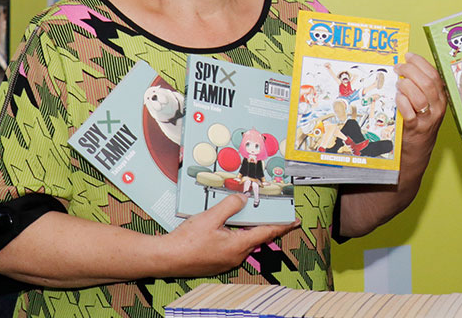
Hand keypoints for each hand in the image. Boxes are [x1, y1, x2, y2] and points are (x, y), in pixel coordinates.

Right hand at [160, 193, 300, 277]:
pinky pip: (232, 247)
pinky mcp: (216, 262)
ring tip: (247, 216)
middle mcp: (235, 256)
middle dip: (264, 225)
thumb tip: (242, 199)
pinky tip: (227, 227)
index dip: (282, 225)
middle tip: (273, 214)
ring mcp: (225, 261)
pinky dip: (234, 235)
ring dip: (247, 229)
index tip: (295, 221)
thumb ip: (230, 205)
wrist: (166, 258)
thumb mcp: (211, 216)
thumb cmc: (186, 241)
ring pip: (243, 242)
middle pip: (256, 237)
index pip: (267, 233)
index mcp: (238, 246)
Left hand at [395, 53, 446, 148]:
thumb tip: (406, 67)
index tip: (408, 56)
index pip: (434, 75)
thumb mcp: (427, 104)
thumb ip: (421, 87)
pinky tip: (398, 98)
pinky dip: (403, 102)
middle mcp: (437, 107)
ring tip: (398, 84)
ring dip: (406, 86)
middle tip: (399, 68)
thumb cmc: (420, 122)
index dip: (420, 63)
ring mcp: (428, 119)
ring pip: (420, 97)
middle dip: (410, 71)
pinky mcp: (416, 129)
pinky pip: (410, 113)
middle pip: (427, 83)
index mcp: (441, 97)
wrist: (418, 148)